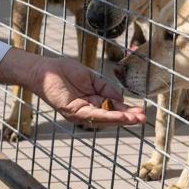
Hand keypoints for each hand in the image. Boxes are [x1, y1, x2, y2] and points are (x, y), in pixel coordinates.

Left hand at [0, 49, 145, 128]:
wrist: (45, 68)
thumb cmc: (65, 71)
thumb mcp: (92, 78)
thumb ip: (106, 88)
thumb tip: (121, 99)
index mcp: (92, 101)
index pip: (112, 108)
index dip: (126, 111)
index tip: (140, 112)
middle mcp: (88, 110)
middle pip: (110, 117)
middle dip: (127, 118)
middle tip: (143, 119)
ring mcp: (80, 112)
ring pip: (104, 119)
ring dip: (121, 119)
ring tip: (135, 119)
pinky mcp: (73, 112)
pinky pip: (94, 115)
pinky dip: (108, 116)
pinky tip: (120, 116)